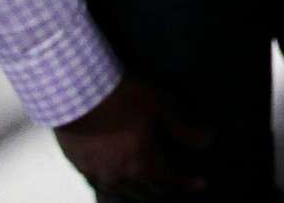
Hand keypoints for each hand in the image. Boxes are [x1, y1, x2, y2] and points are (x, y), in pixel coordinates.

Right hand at [54, 77, 209, 198]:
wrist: (75, 91)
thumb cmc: (123, 96)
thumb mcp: (161, 106)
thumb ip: (184, 128)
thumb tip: (208, 141)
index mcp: (142, 164)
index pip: (169, 181)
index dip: (187, 183)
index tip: (201, 184)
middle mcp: (119, 176)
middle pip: (144, 192)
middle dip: (162, 191)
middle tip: (173, 186)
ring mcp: (96, 173)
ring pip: (120, 192)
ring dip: (136, 191)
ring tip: (145, 187)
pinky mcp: (78, 165)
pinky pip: (99, 183)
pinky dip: (112, 184)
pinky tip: (114, 179)